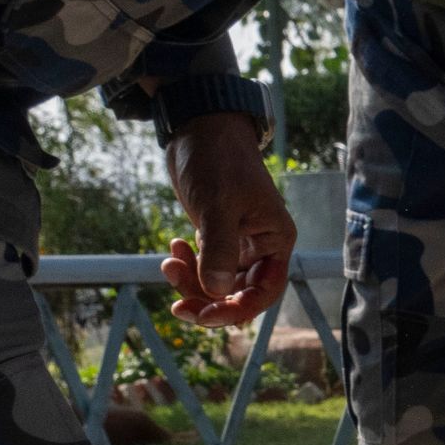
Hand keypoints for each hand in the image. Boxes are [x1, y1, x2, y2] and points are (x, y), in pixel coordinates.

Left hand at [158, 113, 294, 326]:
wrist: (198, 129)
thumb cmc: (217, 161)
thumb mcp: (218, 205)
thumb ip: (218, 250)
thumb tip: (216, 293)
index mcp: (275, 241)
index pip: (264, 291)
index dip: (237, 309)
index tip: (205, 315)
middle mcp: (261, 248)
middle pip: (238, 295)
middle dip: (208, 301)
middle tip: (177, 307)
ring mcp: (237, 245)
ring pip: (217, 285)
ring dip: (191, 283)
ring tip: (169, 263)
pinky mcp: (216, 238)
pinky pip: (203, 268)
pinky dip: (187, 267)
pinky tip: (174, 248)